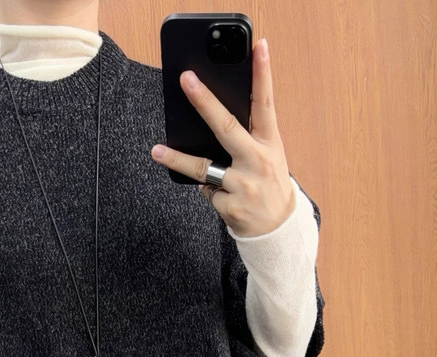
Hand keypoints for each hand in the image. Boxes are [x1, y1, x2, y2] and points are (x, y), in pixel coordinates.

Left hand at [150, 37, 294, 237]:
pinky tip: (224, 197)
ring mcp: (244, 185)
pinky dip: (210, 192)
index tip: (258, 47)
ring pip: (203, 167)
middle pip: (226, 127)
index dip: (263, 73)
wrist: (278, 229)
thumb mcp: (269, 156)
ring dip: (178, 159)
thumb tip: (210, 121)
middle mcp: (258, 160)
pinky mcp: (231, 206)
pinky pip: (207, 192)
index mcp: (269, 142)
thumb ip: (248, 137)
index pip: (266, 102)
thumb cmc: (269, 184)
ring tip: (158, 152)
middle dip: (205, 102)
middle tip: (187, 80)